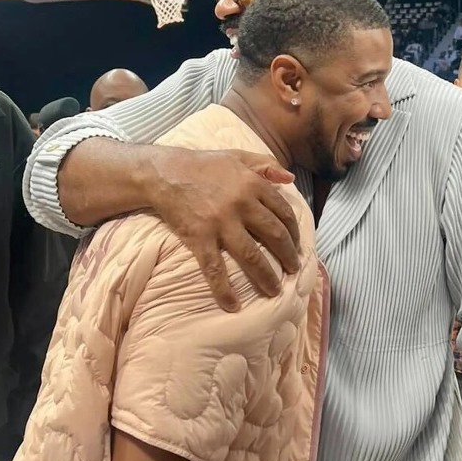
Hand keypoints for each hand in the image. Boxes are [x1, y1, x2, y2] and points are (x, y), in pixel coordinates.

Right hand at [148, 147, 300, 311]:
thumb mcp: (238, 156)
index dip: (294, 232)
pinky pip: (214, 268)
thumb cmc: (203, 164)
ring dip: (267, 277)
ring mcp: (220, 223)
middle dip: (288, 256)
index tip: (297, 245)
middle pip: (274, 236)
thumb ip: (266, 164)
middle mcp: (241, 204)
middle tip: (293, 270)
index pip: (284, 212)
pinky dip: (224, 289)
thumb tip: (290, 177)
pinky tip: (233, 305)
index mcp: (253, 185)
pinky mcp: (199, 237)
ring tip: (275, 290)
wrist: (164, 172)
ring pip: (252, 256)